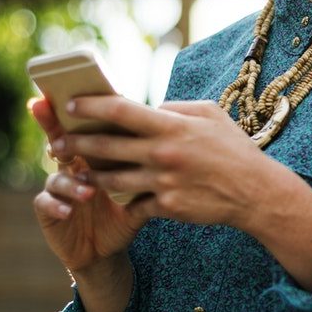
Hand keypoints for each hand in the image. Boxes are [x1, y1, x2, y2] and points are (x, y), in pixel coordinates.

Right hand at [28, 97, 145, 272]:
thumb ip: (149, 165)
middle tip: (56, 124)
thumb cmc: (125, 213)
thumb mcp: (140, 189)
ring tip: (88, 191)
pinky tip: (68, 210)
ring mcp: (57, 187)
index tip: (72, 94)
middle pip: (59, 140)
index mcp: (93, 155)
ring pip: (57, 176)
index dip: (77, 111)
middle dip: (54, 129)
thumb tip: (173, 138)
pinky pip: (45, 203)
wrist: (107, 250)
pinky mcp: (48, 210)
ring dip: (71, 182)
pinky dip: (57, 204)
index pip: (85, 128)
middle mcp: (71, 166)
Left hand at [53, 96, 271, 227]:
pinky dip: (124, 200)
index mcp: (171, 126)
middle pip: (105, 147)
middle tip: (57, 142)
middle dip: (75, 143)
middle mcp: (162, 153)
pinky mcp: (166, 207)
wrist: (255, 192)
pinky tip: (113, 197)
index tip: (71, 105)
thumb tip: (150, 108)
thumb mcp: (210, 114)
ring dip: (90, 175)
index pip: (120, 110)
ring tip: (77, 172)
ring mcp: (163, 182)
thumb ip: (176, 109)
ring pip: (112, 179)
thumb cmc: (233, 148)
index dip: (90, 106)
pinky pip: (134, 203)